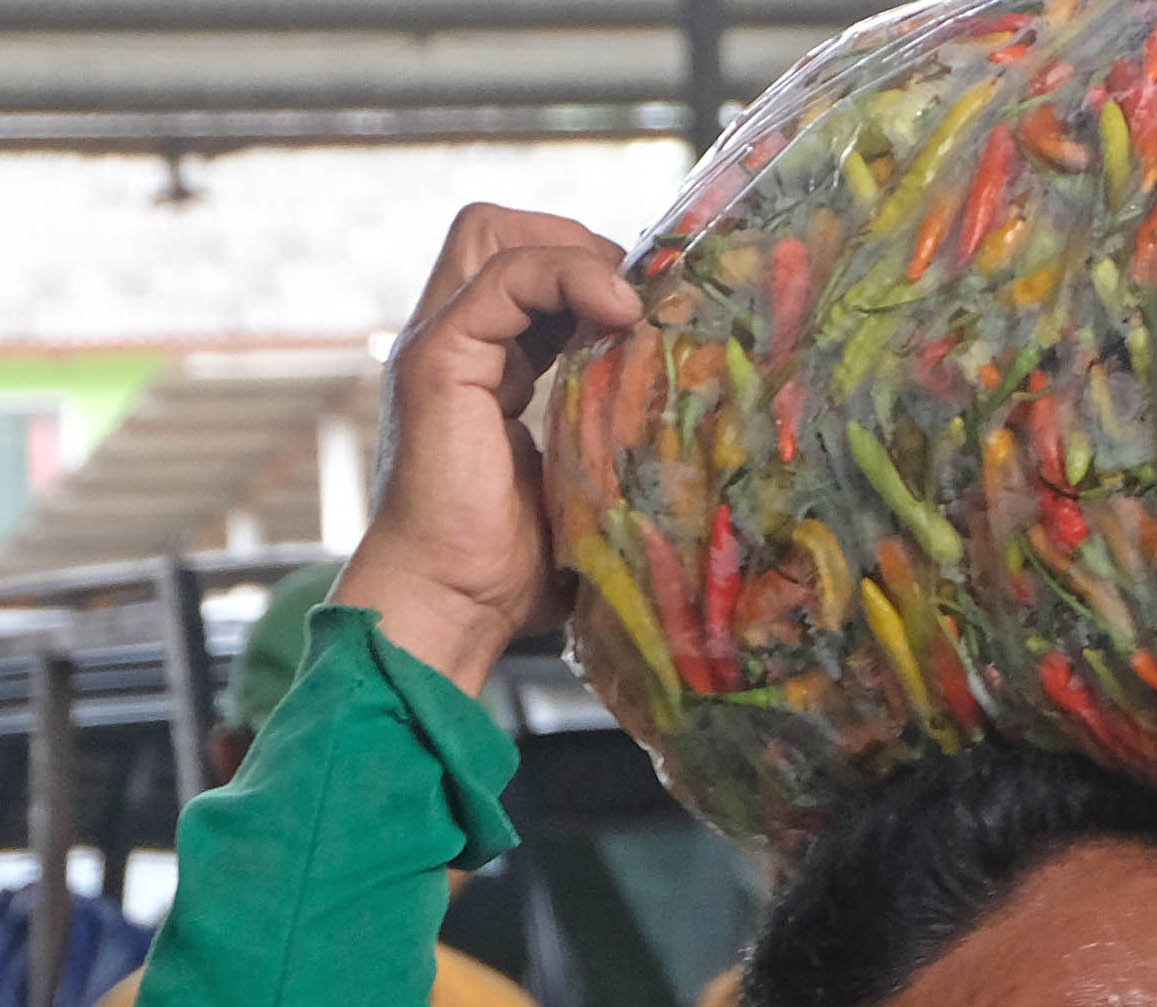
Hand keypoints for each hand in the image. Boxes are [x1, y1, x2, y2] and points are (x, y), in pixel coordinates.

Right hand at [332, 206, 642, 693]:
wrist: (456, 606)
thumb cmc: (522, 568)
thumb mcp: (589, 477)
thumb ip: (613, 428)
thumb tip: (695, 417)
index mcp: (487, 363)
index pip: (527, 264)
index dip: (591, 267)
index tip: (652, 314)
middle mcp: (457, 342)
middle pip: (501, 229)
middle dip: (580, 242)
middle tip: (639, 303)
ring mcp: (441, 345)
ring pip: (496, 233)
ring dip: (580, 253)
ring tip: (635, 308)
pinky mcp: (440, 361)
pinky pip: (503, 278)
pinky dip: (567, 277)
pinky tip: (620, 315)